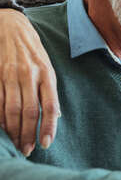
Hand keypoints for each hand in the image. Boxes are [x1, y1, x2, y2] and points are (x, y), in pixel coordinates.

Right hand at [0, 9, 59, 155]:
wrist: (13, 29)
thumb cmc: (35, 54)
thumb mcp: (49, 69)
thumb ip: (50, 92)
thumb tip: (55, 117)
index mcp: (48, 75)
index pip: (50, 106)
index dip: (48, 126)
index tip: (46, 143)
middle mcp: (30, 76)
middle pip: (29, 111)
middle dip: (28, 133)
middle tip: (28, 149)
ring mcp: (12, 75)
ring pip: (11, 109)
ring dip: (13, 130)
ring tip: (16, 144)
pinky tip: (2, 129)